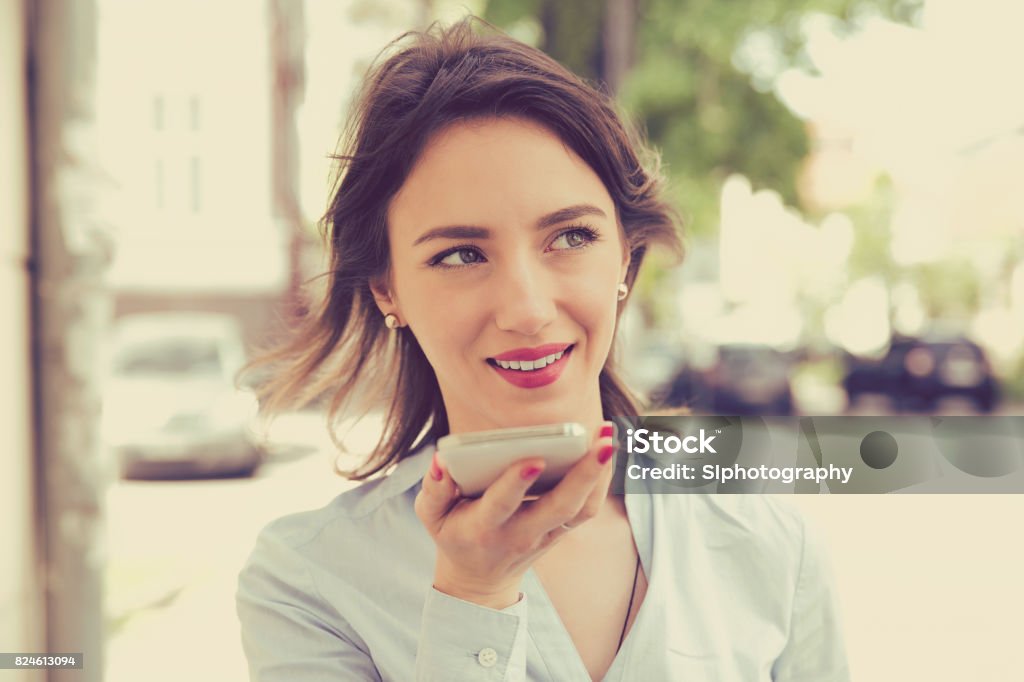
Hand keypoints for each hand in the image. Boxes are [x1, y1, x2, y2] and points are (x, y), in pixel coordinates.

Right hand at [414, 421, 616, 608]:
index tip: (534, 459)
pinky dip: (600, 482)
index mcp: (484, 527)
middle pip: (560, 507)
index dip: (517, 483)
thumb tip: (443, 461)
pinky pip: (587, 509)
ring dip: (599, 475)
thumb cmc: (455, 535)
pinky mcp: (561, 532)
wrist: (479, 579)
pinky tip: (606, 452)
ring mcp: (546, 535)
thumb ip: (433, 489)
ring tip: (609, 438)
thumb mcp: (431, 517)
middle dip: (583, 474)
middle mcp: (521, 533)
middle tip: (603, 443)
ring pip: (581, 509)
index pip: (503, 504)